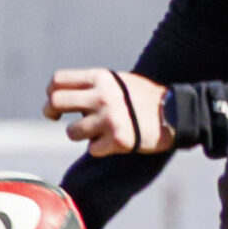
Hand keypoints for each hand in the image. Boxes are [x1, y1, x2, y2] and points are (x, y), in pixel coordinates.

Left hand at [42, 68, 168, 155]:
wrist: (176, 114)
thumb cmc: (144, 98)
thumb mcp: (118, 81)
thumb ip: (92, 85)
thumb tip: (60, 96)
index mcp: (101, 78)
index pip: (58, 80)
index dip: (51, 92)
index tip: (55, 101)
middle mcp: (102, 96)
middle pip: (56, 102)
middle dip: (51, 112)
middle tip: (56, 117)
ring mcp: (109, 119)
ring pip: (72, 132)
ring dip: (81, 134)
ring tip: (98, 131)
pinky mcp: (118, 141)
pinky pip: (93, 150)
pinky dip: (101, 148)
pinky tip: (115, 141)